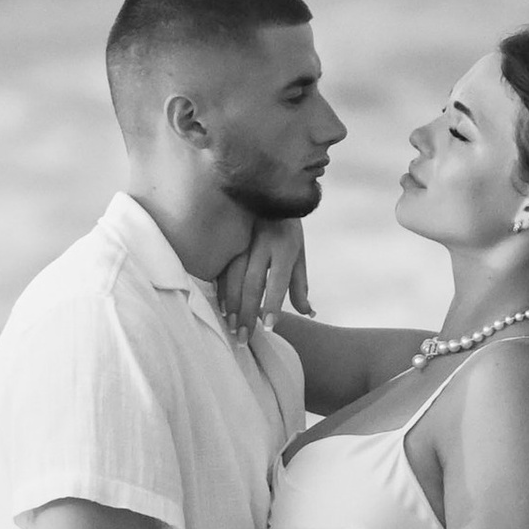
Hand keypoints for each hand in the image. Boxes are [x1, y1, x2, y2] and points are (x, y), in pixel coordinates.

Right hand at [216, 221, 309, 343]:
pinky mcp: (227, 239)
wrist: (269, 190)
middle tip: (244, 337)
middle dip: (247, 311)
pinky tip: (220, 306)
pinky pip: (221, 267)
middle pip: (253, 282)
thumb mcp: (298, 254)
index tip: (268, 327)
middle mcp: (263, 242)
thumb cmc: (287, 230)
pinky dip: (220, 289)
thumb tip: (309, 312)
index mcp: (285, 246)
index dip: (272, 303)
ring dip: (230, 303)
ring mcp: (242, 239)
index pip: (278, 279)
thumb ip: (300, 285)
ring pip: (232, 275)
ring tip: (230, 325)